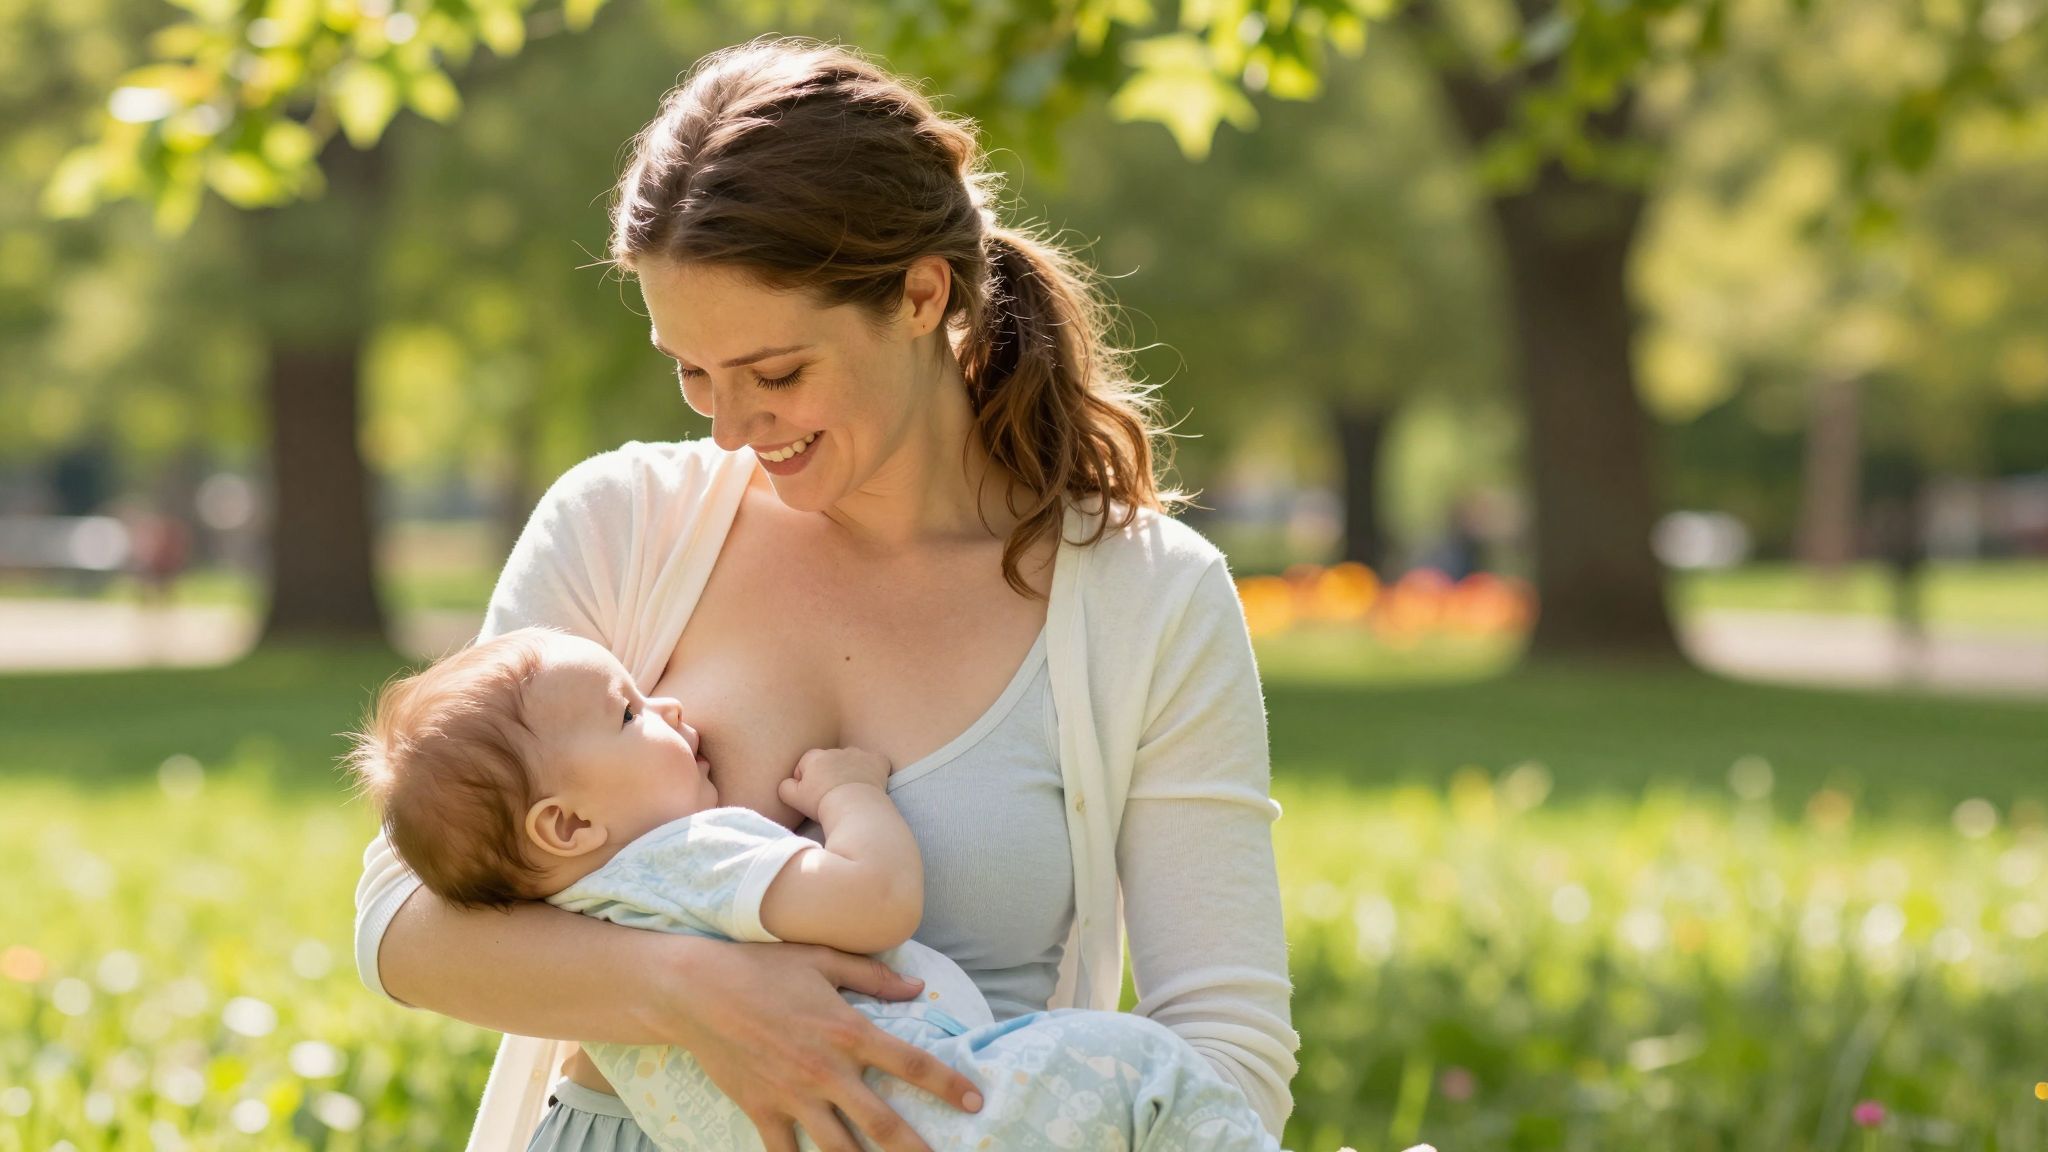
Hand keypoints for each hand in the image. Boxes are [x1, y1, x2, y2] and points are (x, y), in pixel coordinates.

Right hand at [659, 937, 982, 1151]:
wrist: (696, 991)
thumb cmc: (761, 968)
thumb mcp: (822, 959)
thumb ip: (873, 977)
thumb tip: (917, 989)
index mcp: (848, 1031)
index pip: (910, 1063)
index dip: (947, 1084)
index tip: (974, 1101)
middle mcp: (826, 1071)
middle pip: (882, 1124)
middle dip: (915, 1150)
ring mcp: (792, 1096)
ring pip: (838, 1149)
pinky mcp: (761, 1111)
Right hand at [776, 747, 890, 820]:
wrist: (852, 805)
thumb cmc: (821, 803)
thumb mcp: (793, 798)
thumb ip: (785, 787)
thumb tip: (788, 783)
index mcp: (814, 756)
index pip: (805, 764)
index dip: (806, 781)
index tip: (811, 796)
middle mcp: (836, 751)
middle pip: (828, 761)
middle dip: (828, 774)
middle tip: (830, 795)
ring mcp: (858, 754)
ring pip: (851, 760)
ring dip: (849, 771)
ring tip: (849, 791)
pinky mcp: (877, 761)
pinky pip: (876, 761)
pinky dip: (873, 769)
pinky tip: (870, 782)